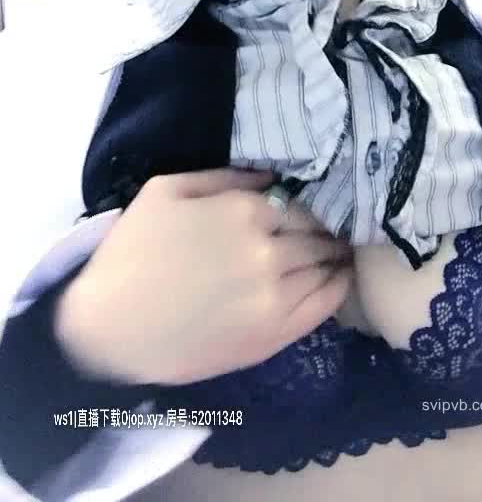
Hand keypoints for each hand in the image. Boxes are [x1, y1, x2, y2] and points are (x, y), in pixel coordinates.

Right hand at [54, 169, 353, 385]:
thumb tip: (270, 176)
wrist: (109, 330)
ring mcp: (276, 296)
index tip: (314, 207)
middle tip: (334, 227)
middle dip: (326, 228)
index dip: (307, 204)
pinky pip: (325, 305)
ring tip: (341, 250)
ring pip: (326, 267)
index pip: (298, 202)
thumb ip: (223, 177)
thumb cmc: (131, 253)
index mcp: (244, 210)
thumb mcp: (165, 190)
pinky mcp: (275, 336)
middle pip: (317, 233)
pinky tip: (341, 277)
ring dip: (335, 255)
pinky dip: (339, 287)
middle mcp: (269, 250)